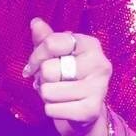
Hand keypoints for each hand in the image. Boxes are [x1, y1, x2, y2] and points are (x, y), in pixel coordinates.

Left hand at [24, 17, 113, 135]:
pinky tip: (63, 107)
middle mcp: (100, 63)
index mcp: (91, 45)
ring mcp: (98, 88)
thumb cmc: (69, 79)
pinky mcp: (91, 110)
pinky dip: (52, 110)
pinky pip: (52, 109)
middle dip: (43, 79)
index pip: (52, 43)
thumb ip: (47, 40)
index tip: (35, 65)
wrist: (86, 113)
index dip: (36, 56)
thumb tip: (35, 22)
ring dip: (46, 96)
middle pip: (48, 69)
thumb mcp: (58, 56)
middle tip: (53, 82)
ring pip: (48, 91)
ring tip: (58, 95)